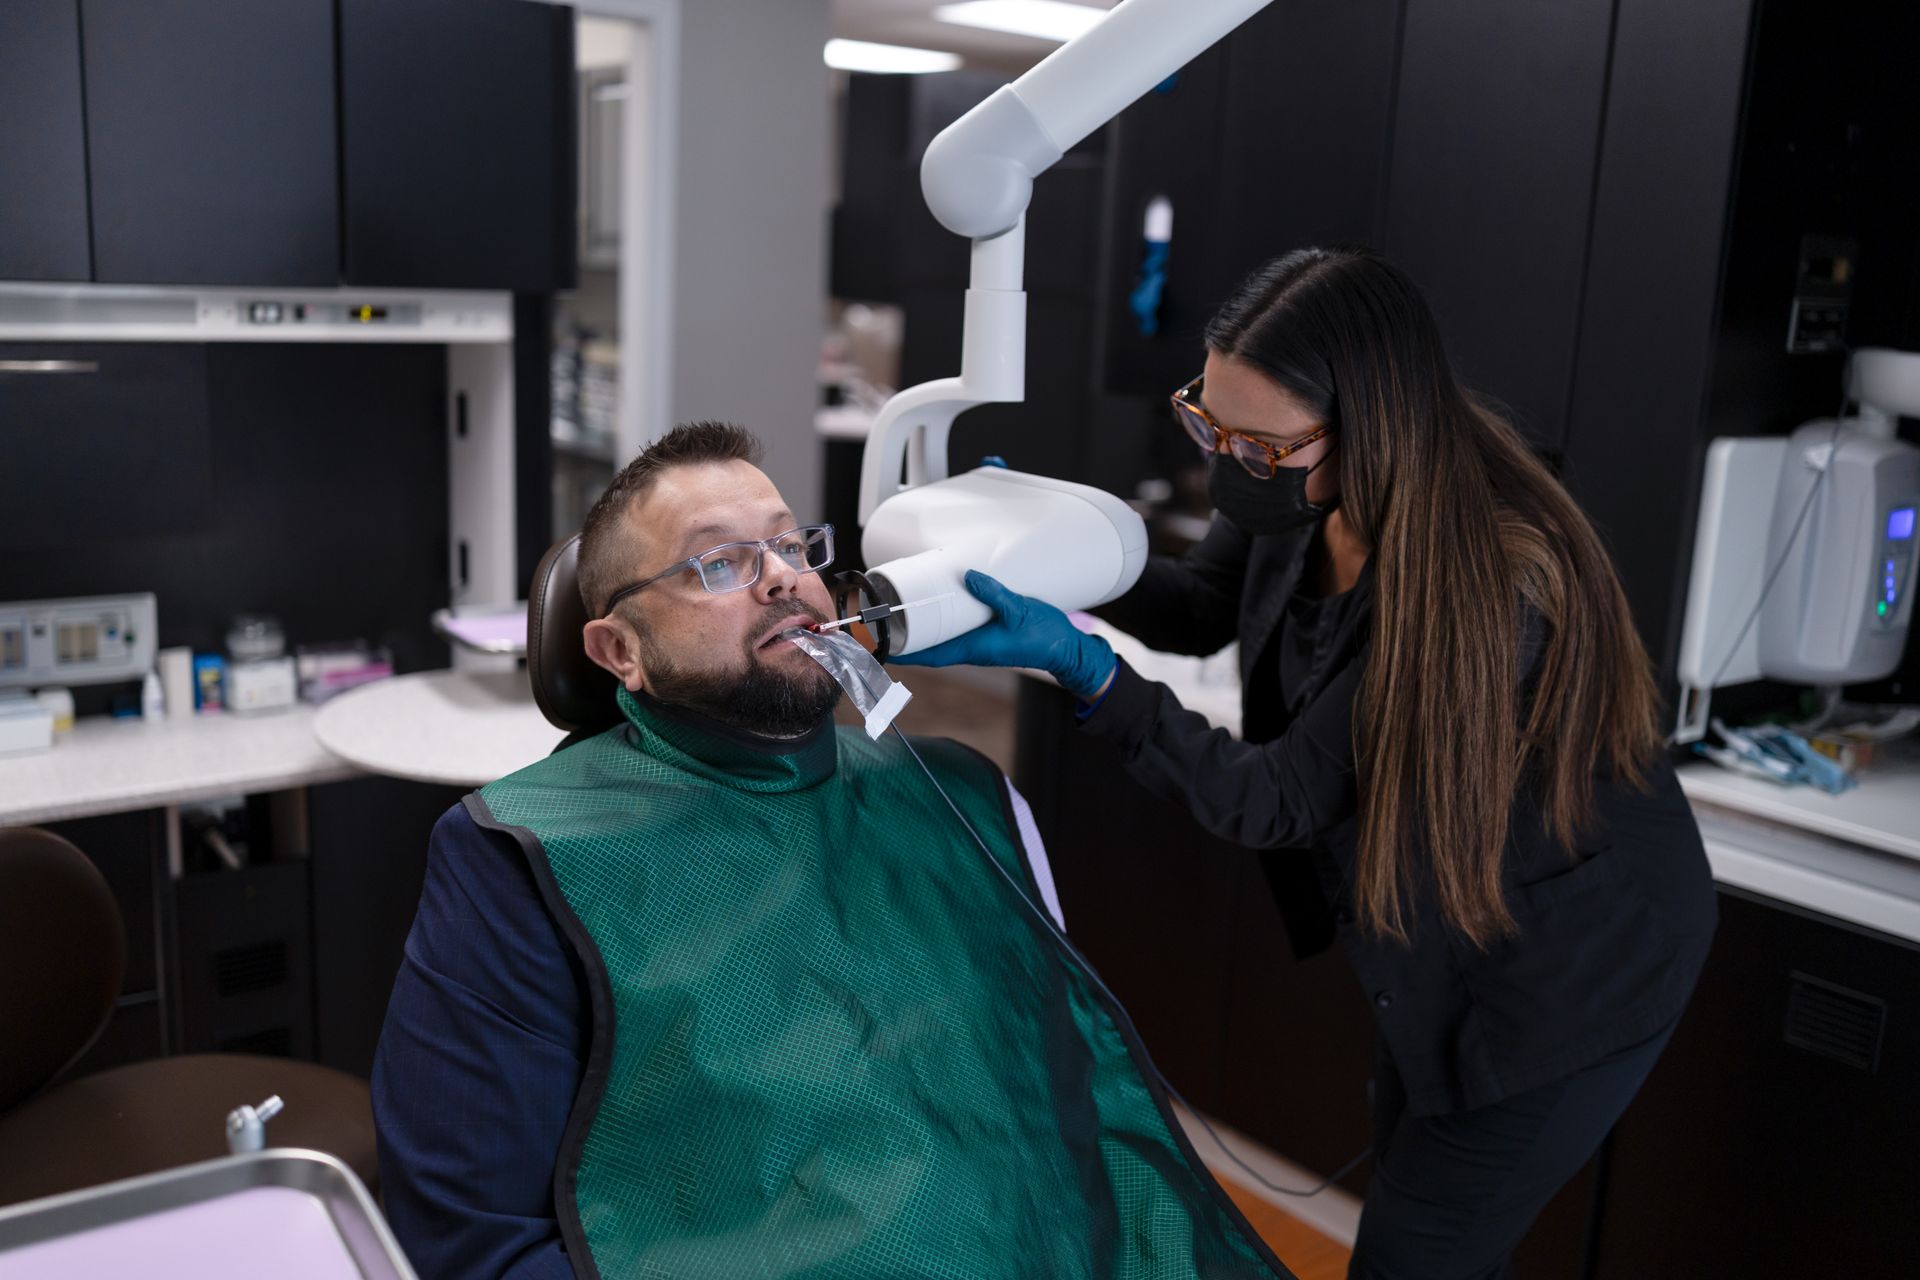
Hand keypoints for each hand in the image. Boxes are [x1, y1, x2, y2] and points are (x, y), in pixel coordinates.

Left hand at [891, 571, 1116, 701]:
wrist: (1065, 649)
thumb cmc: (1044, 637)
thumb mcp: (1020, 610)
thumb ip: (995, 594)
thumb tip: (970, 577)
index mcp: (973, 648)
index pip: (928, 655)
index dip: (903, 652)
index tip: (880, 646)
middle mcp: (970, 648)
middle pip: (928, 646)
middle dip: (905, 637)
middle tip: (884, 619)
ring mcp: (977, 643)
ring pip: (940, 638)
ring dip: (922, 629)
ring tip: (903, 610)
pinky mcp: (986, 635)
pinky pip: (956, 631)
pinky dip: (941, 622)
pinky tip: (938, 606)